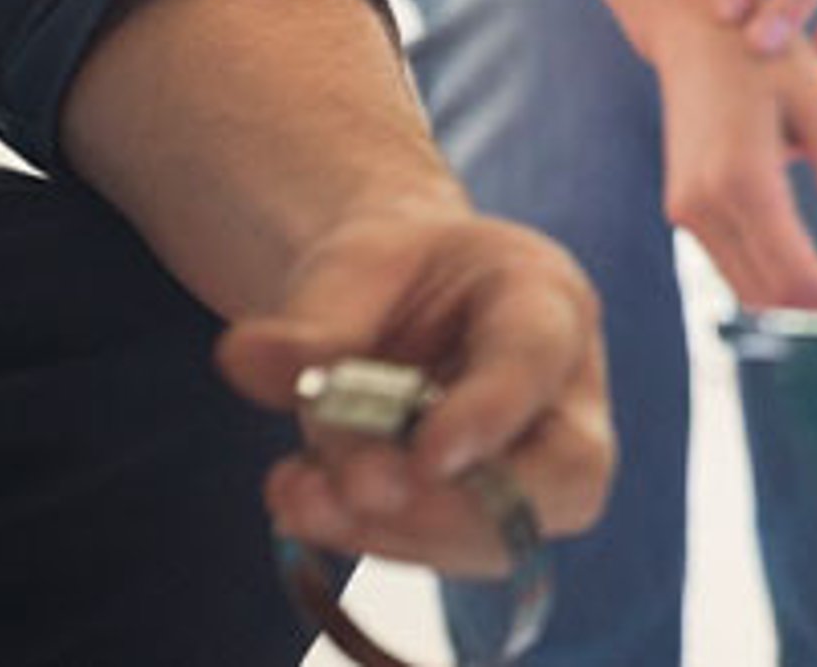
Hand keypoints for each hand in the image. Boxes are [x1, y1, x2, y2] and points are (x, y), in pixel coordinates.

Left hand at [213, 213, 611, 574]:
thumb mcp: (349, 265)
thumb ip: (312, 318)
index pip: (537, 356)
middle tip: (365, 492)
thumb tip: (246, 359)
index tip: (424, 459)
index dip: (490, 412)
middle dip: (466, 507)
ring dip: (398, 533)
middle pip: (570, 476)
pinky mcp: (483, 514)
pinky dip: (367, 538)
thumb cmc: (389, 271)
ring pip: (507, 535)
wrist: (393, 302)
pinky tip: (303, 502)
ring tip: (301, 496)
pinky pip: (446, 552)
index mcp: (544, 297)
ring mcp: (532, 463)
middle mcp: (560, 391)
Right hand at [647, 11, 816, 312]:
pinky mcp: (688, 212)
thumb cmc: (768, 57)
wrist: (697, 29)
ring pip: (755, 294)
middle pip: (777, 298)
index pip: (799, 277)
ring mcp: (687, 213)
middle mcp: (702, 207)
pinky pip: (741, 270)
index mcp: (738, 179)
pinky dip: (790, 280)